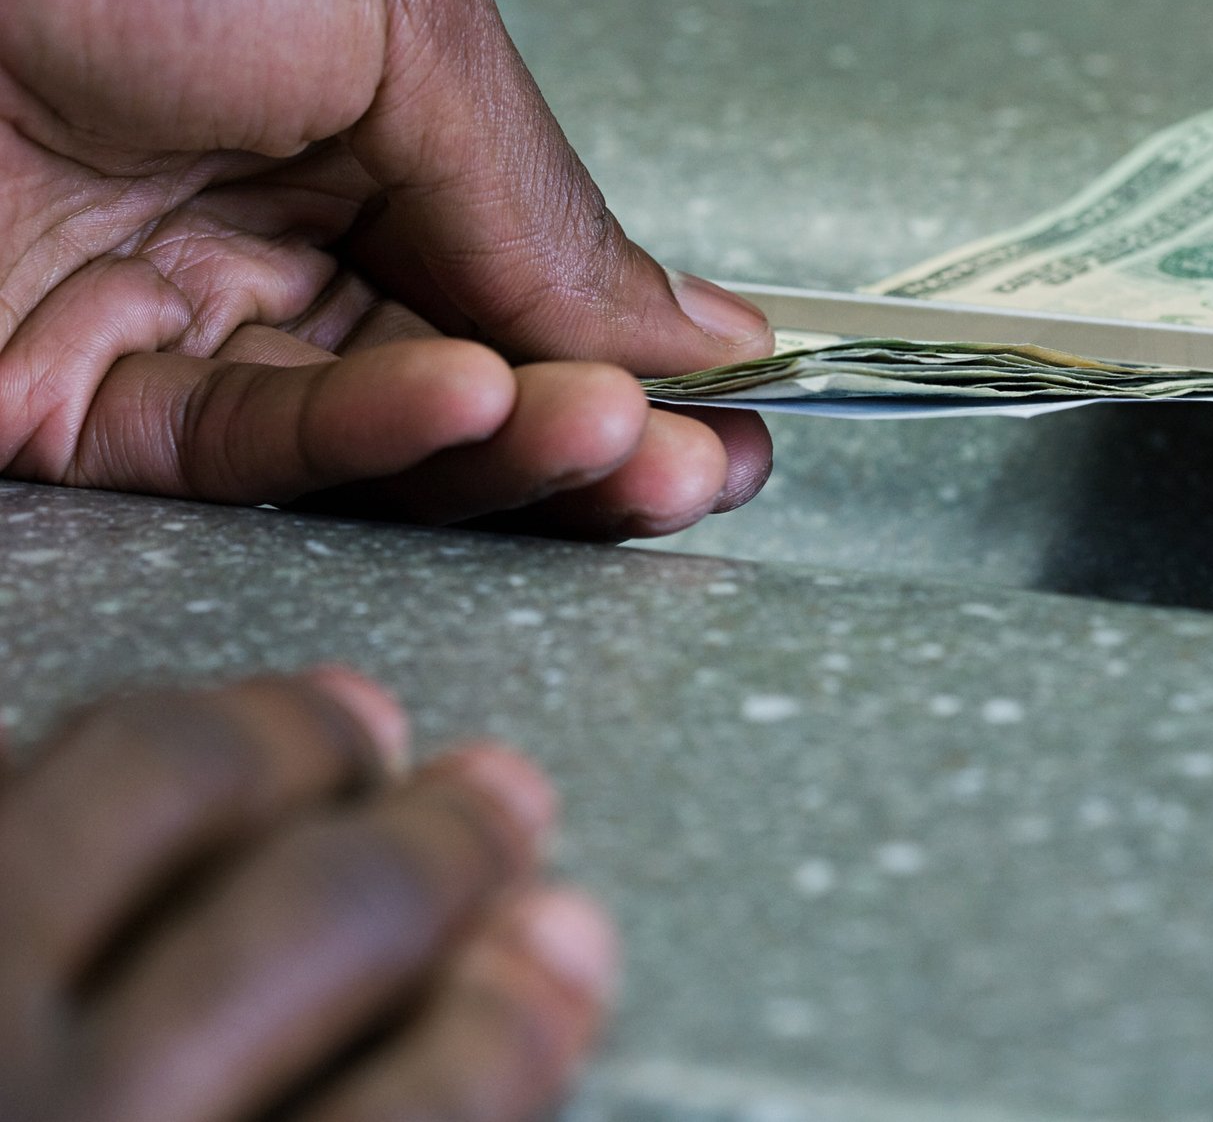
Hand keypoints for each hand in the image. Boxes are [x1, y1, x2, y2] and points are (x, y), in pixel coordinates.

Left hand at [0, 0, 771, 537]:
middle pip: (474, 375)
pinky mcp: (68, 408)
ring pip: (379, 439)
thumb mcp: (393, 2)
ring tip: (606, 433)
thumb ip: (536, 194)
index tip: (732, 411)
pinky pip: (248, 453)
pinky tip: (470, 400)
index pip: (532, 272)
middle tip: (690, 463)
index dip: (640, 352)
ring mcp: (174, 322)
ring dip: (510, 447)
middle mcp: (273, 230)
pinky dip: (372, 439)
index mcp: (364, 114)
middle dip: (598, 430)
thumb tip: (687, 322)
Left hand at [0, 669, 613, 1121]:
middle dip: (449, 842)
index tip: (561, 952)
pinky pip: (0, 758)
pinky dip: (93, 744)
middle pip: (330, 912)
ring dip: (288, 731)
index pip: (429, 1107)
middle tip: (499, 801)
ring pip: (159, 776)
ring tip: (346, 724)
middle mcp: (63, 1113)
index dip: (522, 1013)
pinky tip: (144, 760)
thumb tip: (523, 984)